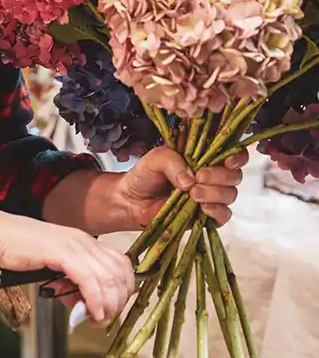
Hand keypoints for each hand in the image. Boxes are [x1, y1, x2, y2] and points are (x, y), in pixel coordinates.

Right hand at [0, 197, 134, 323]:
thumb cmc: (19, 248)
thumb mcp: (53, 266)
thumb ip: (71, 282)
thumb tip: (83, 303)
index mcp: (83, 241)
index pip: (120, 264)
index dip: (122, 290)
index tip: (111, 307)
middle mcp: (83, 240)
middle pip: (120, 274)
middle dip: (117, 301)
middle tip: (104, 317)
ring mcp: (74, 245)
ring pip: (109, 279)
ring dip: (108, 305)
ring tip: (96, 318)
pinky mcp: (62, 252)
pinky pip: (90, 281)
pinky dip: (95, 300)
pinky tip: (91, 312)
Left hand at [117, 146, 248, 227]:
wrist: (132, 201)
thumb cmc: (145, 175)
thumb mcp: (155, 159)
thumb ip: (172, 161)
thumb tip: (191, 180)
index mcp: (201, 157)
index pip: (230, 153)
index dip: (237, 156)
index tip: (228, 160)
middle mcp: (210, 176)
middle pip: (234, 175)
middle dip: (220, 176)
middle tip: (199, 177)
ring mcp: (210, 197)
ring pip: (230, 194)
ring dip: (215, 193)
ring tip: (192, 193)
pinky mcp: (207, 216)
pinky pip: (224, 215)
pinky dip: (216, 211)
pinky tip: (201, 208)